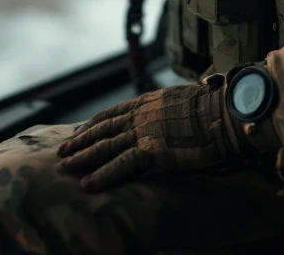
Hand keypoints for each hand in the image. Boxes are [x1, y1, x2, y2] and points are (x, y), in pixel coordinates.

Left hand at [57, 76, 245, 190]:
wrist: (221, 112)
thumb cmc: (210, 106)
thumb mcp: (181, 99)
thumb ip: (166, 107)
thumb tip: (165, 112)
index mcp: (146, 101)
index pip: (112, 112)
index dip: (92, 124)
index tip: (78, 132)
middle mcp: (140, 115)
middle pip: (102, 128)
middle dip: (80, 141)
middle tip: (62, 151)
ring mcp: (144, 133)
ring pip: (105, 146)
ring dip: (82, 157)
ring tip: (64, 166)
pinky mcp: (152, 152)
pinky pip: (121, 165)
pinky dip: (102, 175)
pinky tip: (87, 185)